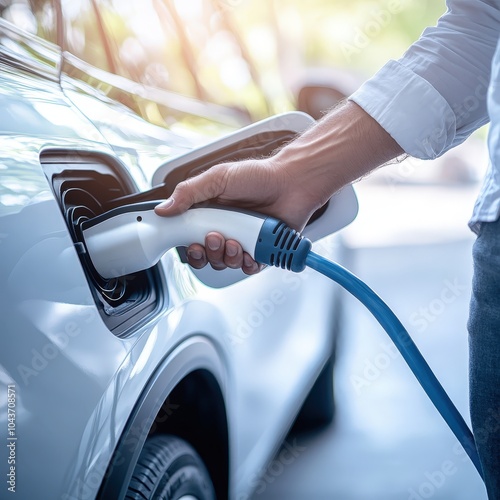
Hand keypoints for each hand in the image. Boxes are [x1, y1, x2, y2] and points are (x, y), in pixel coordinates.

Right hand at [154, 157, 318, 273]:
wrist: (292, 182)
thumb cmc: (259, 176)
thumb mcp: (217, 178)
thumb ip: (189, 193)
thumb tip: (164, 209)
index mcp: (211, 214)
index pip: (191, 239)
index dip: (189, 247)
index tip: (191, 243)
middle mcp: (226, 230)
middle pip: (207, 256)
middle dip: (209, 253)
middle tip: (216, 237)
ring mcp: (244, 242)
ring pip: (227, 263)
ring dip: (228, 257)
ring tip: (236, 242)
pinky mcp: (262, 251)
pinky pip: (250, 268)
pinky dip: (248, 264)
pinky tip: (250, 253)